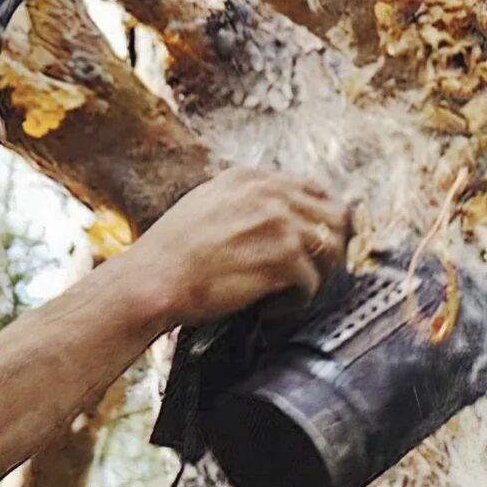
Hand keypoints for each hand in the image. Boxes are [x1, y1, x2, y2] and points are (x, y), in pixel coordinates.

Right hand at [127, 168, 349, 332]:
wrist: (153, 280)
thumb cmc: (168, 254)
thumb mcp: (204, 204)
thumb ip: (242, 203)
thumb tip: (271, 218)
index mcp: (251, 179)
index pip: (312, 190)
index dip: (317, 221)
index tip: (312, 244)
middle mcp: (270, 195)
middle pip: (333, 216)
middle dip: (326, 247)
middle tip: (308, 272)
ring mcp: (279, 225)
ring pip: (330, 249)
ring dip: (313, 276)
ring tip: (286, 292)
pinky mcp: (282, 259)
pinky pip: (311, 283)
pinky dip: (294, 302)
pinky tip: (270, 307)